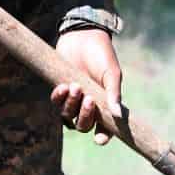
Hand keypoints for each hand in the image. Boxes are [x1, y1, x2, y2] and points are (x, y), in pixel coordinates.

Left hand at [52, 28, 123, 145]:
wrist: (83, 35)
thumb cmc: (101, 54)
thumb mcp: (111, 73)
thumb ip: (113, 93)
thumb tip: (118, 114)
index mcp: (105, 104)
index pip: (105, 127)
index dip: (103, 137)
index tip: (99, 140)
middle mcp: (89, 105)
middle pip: (83, 125)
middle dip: (85, 116)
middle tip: (88, 99)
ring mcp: (73, 98)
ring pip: (67, 116)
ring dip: (71, 105)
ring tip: (75, 86)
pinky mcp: (60, 89)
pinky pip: (56, 102)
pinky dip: (59, 98)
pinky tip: (64, 86)